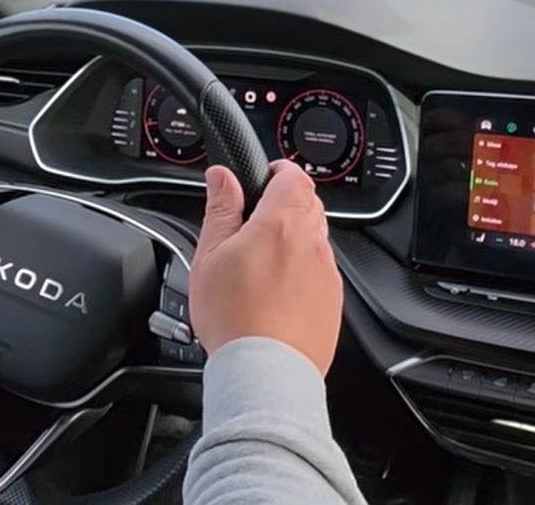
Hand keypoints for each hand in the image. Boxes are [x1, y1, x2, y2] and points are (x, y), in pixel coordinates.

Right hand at [188, 161, 341, 374]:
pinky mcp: (333, 301)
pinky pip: (321, 271)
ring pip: (315, 239)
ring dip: (294, 238)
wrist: (264, 371)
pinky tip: (277, 290)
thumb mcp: (210, 255)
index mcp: (281, 223)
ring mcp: (327, 274)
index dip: (279, 171)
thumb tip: (222, 176)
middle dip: (285, 203)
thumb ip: (220, 209)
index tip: (264, 176)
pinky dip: (302, 270)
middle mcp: (312, 243)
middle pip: (309, 204)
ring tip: (262, 260)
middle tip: (256, 218)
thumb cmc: (233, 317)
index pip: (294, 176)